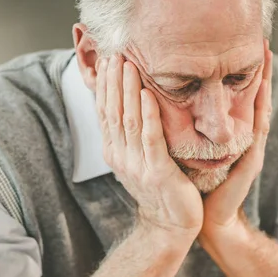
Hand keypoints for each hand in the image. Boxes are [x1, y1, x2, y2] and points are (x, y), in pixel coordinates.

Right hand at [96, 55, 203, 236]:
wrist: (171, 224)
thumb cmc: (160, 187)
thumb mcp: (139, 157)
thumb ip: (133, 133)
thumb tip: (130, 103)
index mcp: (114, 150)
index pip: (106, 111)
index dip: (106, 85)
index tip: (109, 58)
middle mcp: (120, 156)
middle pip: (113, 111)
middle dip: (114, 81)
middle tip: (116, 52)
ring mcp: (136, 165)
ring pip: (129, 120)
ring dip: (128, 91)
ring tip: (129, 65)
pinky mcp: (157, 172)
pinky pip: (151, 139)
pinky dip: (148, 115)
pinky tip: (148, 95)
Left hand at [201, 40, 272, 236]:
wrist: (201, 219)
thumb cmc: (192, 185)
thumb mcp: (189, 150)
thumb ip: (187, 129)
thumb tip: (166, 104)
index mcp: (227, 136)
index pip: (235, 98)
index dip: (238, 73)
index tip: (241, 46)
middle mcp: (242, 139)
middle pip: (252, 98)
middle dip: (259, 69)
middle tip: (261, 39)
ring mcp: (249, 149)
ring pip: (260, 107)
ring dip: (265, 80)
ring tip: (267, 53)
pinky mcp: (249, 161)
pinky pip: (257, 129)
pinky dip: (260, 106)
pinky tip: (261, 88)